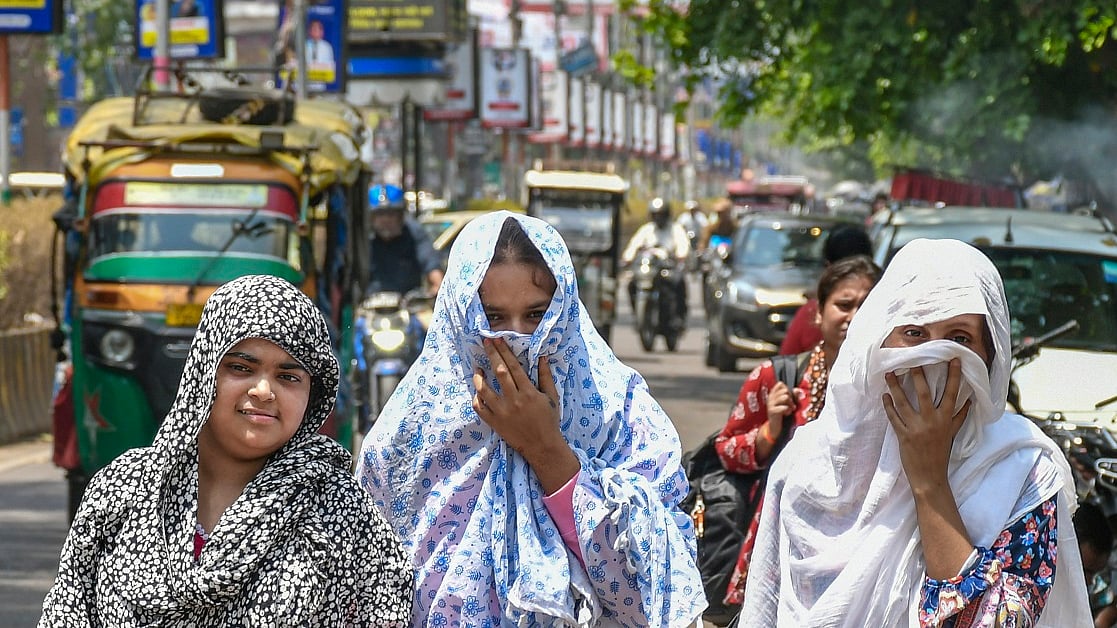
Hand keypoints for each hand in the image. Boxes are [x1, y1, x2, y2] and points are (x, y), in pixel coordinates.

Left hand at [472, 339, 577, 492]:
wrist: (542, 447)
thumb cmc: (549, 420)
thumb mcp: (552, 397)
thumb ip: (546, 377)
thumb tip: (542, 357)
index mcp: (528, 392)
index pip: (514, 366)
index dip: (504, 351)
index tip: (498, 339)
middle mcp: (514, 400)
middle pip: (499, 372)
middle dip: (491, 354)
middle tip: (485, 342)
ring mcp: (502, 412)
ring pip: (485, 390)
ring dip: (479, 377)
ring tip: (477, 368)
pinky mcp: (494, 423)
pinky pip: (480, 408)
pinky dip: (476, 398)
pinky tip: (478, 391)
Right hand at [765, 381, 798, 433]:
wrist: (775, 427)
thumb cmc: (782, 414)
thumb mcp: (789, 403)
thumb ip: (794, 396)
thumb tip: (798, 389)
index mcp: (773, 394)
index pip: (780, 384)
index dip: (787, 389)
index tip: (789, 397)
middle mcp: (771, 397)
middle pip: (785, 390)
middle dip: (790, 397)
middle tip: (790, 405)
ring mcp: (770, 404)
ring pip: (785, 397)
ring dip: (790, 404)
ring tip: (790, 409)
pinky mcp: (772, 411)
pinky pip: (784, 407)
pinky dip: (788, 410)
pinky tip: (787, 414)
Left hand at [882, 359, 970, 491]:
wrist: (930, 477)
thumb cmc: (941, 453)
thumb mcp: (953, 434)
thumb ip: (959, 416)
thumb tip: (969, 400)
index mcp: (946, 419)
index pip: (951, 392)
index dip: (953, 375)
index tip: (953, 358)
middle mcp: (932, 421)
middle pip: (924, 392)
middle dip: (918, 374)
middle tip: (912, 359)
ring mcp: (916, 428)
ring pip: (904, 402)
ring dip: (895, 386)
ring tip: (889, 373)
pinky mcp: (903, 435)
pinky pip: (893, 417)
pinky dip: (888, 406)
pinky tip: (884, 395)